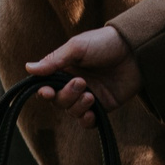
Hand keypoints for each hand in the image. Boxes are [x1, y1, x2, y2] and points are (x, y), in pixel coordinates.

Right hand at [25, 26, 139, 128]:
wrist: (135, 50)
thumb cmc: (104, 43)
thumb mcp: (76, 47)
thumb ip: (54, 60)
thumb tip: (28, 68)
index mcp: (64, 69)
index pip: (47, 86)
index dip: (45, 92)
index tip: (47, 92)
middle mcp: (73, 84)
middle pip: (58, 101)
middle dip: (66, 95)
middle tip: (81, 83)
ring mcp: (88, 96)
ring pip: (72, 111)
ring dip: (77, 106)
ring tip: (91, 95)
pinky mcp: (103, 106)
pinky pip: (88, 121)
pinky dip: (86, 121)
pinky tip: (91, 114)